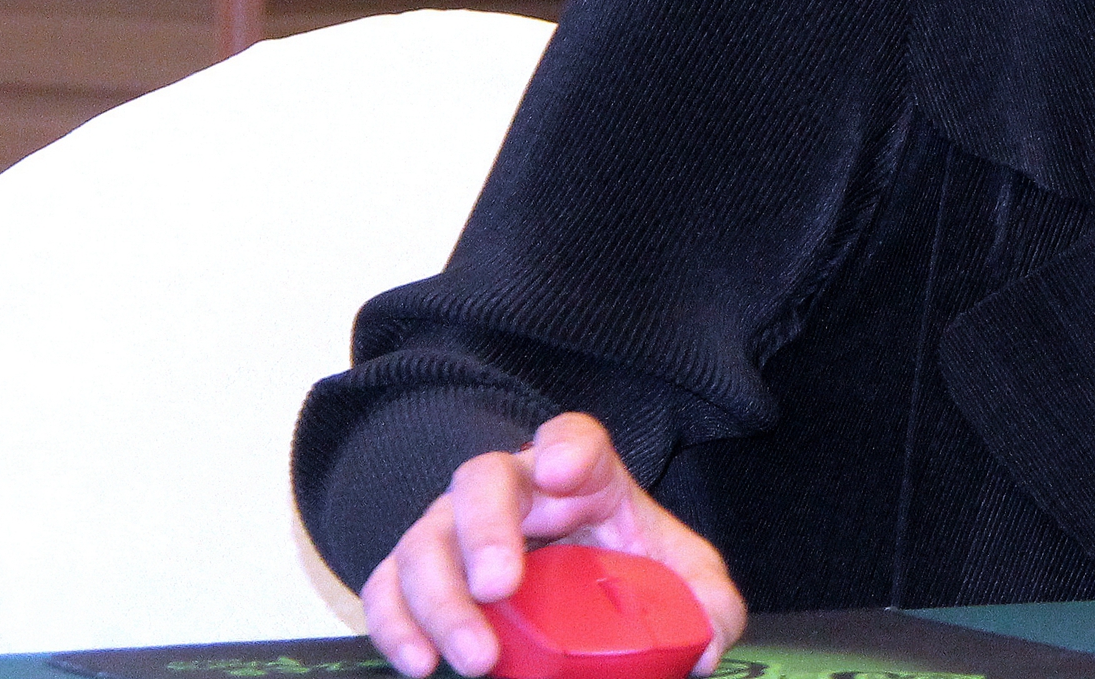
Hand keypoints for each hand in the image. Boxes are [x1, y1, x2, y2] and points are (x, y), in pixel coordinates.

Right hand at [361, 412, 745, 678]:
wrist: (570, 568)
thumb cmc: (620, 557)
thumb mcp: (677, 571)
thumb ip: (706, 601)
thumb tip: (706, 647)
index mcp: (581, 473)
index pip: (573, 438)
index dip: (567, 448)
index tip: (564, 471)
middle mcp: (510, 489)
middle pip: (481, 482)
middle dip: (485, 532)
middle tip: (500, 587)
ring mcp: (456, 528)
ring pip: (425, 541)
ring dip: (441, 601)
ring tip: (476, 658)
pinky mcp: (419, 572)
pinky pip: (388, 587)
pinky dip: (395, 626)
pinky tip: (420, 664)